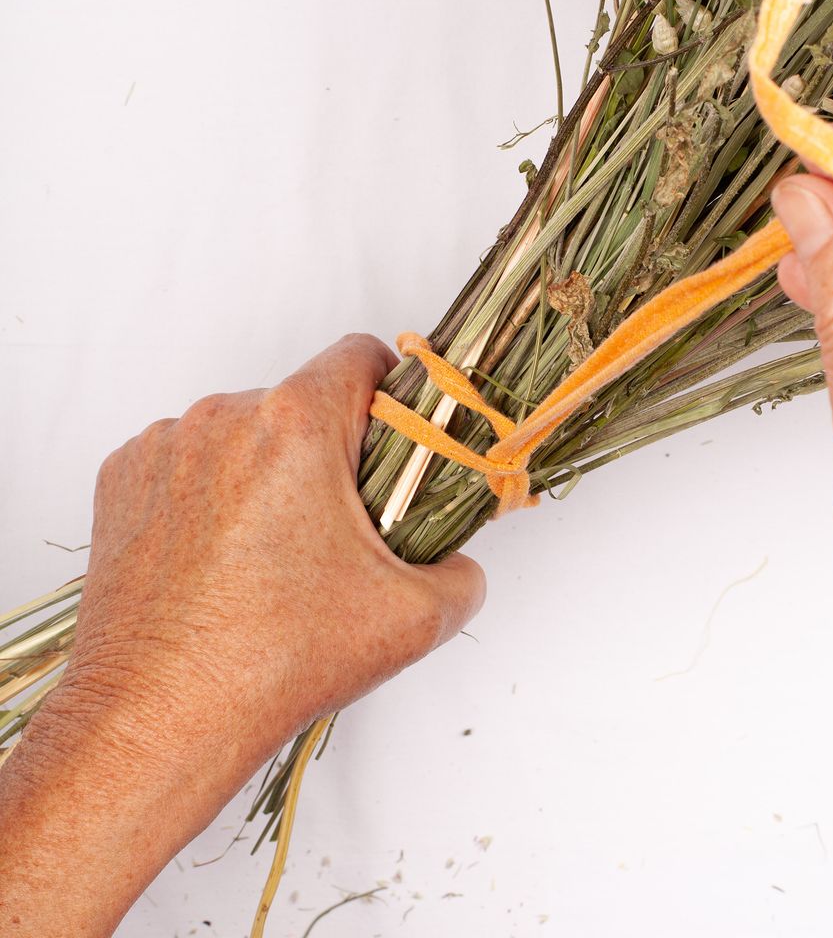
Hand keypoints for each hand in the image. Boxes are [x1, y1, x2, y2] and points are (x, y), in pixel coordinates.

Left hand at [0, 333, 484, 936]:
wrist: (154, 721)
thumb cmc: (273, 662)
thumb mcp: (414, 621)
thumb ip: (465, 576)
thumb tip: (461, 565)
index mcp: (296, 426)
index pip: (362, 355)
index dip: (393, 393)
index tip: (395, 443)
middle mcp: (223, 417)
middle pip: (302, 401)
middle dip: (330, 449)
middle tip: (339, 526)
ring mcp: (164, 446)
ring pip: (244, 431)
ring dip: (268, 470)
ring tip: (272, 553)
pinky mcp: (123, 479)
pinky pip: (189, 459)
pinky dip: (212, 491)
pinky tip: (221, 557)